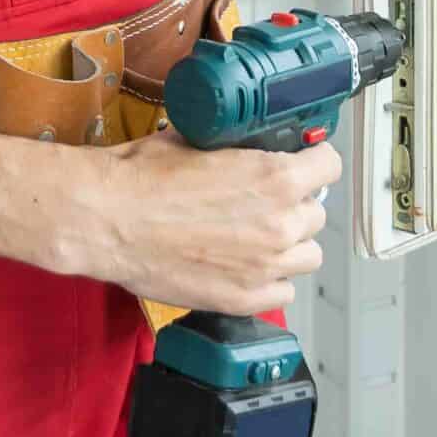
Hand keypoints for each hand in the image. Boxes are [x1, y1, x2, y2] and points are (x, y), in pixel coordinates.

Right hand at [56, 129, 342, 315]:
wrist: (107, 220)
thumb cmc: (141, 178)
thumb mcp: (195, 138)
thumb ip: (233, 145)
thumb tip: (239, 139)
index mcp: (274, 177)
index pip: (329, 166)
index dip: (314, 163)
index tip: (304, 165)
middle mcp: (280, 223)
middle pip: (316, 214)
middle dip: (295, 206)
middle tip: (266, 204)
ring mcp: (265, 266)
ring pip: (308, 256)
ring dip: (290, 245)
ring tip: (259, 239)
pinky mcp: (243, 298)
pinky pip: (283, 292)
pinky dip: (270, 280)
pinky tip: (247, 268)